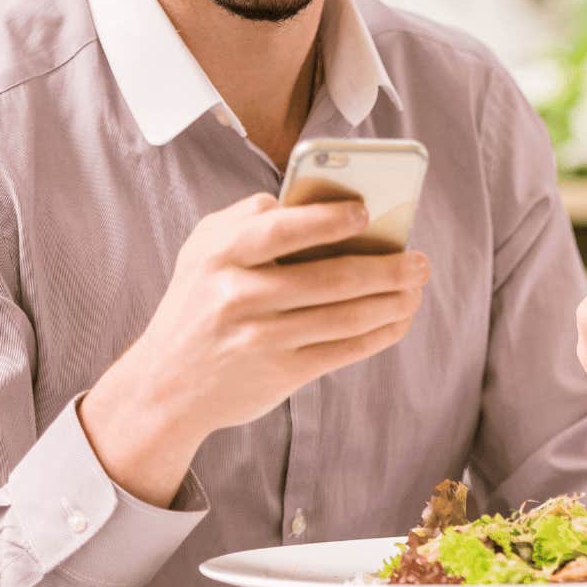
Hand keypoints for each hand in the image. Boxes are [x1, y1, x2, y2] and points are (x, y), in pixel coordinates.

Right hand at [81, 192, 429, 504]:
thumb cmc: (198, 300)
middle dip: (389, 268)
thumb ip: (248, 218)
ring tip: (416, 288)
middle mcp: (238, 296)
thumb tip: (313, 200)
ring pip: (347, 315)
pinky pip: (345, 349)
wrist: (165, 385)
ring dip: (394, 301)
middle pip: (332, 277)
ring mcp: (261, 338)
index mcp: (220, 254)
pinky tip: (399, 319)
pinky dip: (381, 333)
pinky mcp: (280, 373)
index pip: (281, 228)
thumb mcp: (203, 250)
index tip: (367, 212)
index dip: (329, 219)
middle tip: (420, 261)